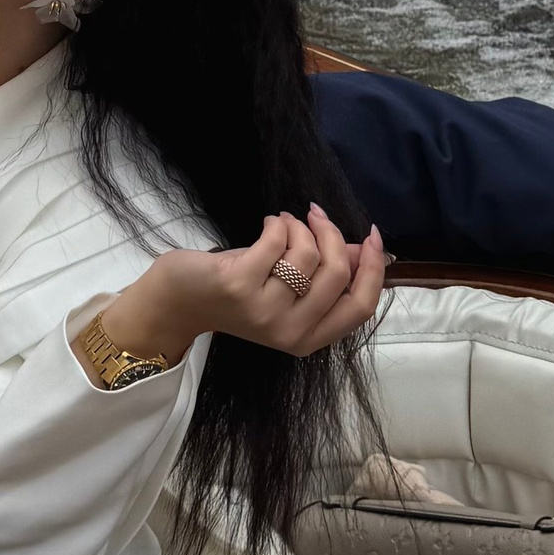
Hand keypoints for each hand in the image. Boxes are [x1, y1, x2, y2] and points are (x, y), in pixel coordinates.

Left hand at [107, 206, 385, 369]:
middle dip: (332, 234)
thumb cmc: (239, 290)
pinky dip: (277, 223)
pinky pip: (277, 241)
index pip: (360, 308)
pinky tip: (268, 223)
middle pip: (338, 274)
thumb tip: (365, 250)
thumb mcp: (288, 288)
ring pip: (307, 254)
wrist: (180, 301)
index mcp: (309, 339)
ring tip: (283, 223)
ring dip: (299, 226)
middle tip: (315, 215)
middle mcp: (290, 332)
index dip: (373, 268)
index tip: (373, 236)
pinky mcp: (240, 287)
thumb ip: (326, 275)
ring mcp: (265, 312)